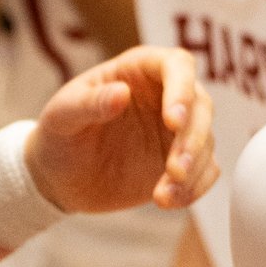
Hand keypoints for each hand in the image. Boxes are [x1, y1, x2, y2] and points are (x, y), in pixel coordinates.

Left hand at [26, 45, 215, 214]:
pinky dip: (194, 188)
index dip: (182, 90)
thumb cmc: (59, 135)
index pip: (177, 65)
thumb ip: (89, 102)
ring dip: (194, 169)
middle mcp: (167, 95)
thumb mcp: (61, 116)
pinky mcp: (181, 161)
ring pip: (206, 141)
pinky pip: (205, 171)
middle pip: (202, 106)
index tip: (173, 121)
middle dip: (193, 139)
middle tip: (175, 169)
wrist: (60, 178)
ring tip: (163, 195)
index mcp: (140, 70)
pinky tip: (168, 200)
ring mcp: (177, 130)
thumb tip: (122, 93)